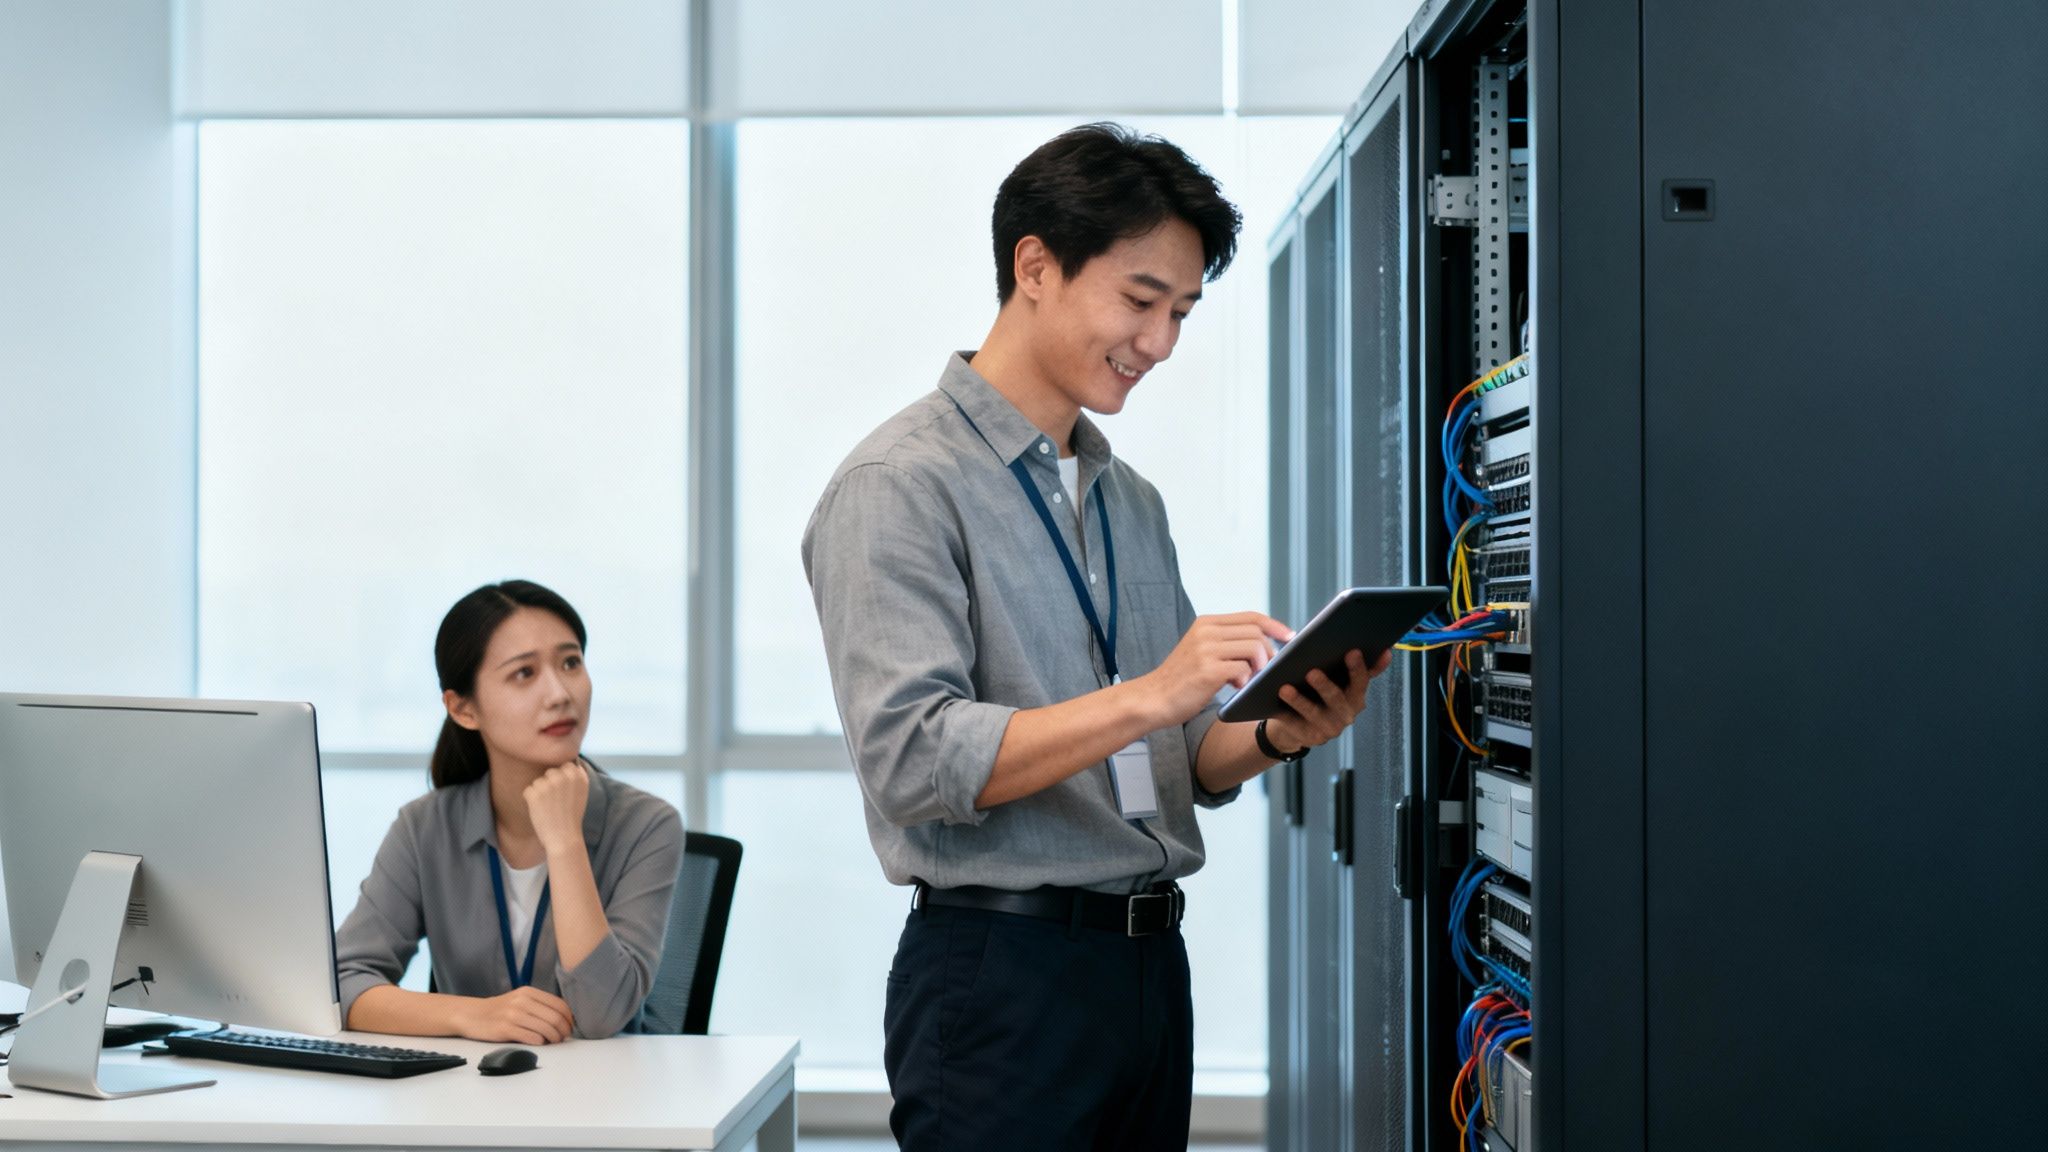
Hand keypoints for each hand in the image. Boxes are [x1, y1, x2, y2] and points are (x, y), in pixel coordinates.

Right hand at [454, 987, 574, 1044]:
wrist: (471, 1015)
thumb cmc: (499, 1010)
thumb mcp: (519, 1000)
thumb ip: (538, 1005)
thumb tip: (563, 1019)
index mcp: (529, 992)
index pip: (559, 1004)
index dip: (569, 1018)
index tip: (570, 1027)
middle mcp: (522, 1001)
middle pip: (555, 1017)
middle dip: (564, 1030)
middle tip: (564, 1038)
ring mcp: (513, 1014)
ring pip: (545, 1029)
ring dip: (554, 1038)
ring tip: (553, 1042)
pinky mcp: (505, 1029)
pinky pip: (531, 1038)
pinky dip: (540, 1042)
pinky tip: (540, 1043)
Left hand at [524, 760, 588, 857]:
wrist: (564, 838)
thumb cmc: (572, 817)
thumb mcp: (582, 793)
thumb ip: (575, 777)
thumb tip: (564, 763)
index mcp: (578, 775)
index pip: (564, 765)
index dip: (561, 779)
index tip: (563, 793)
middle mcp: (564, 776)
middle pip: (549, 772)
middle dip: (549, 784)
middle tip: (555, 802)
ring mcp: (549, 783)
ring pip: (537, 781)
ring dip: (539, 793)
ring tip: (549, 808)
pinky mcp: (535, 792)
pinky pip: (528, 791)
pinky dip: (531, 801)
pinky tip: (540, 811)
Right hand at [1141, 612, 1294, 725]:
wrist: (1153, 699)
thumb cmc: (1181, 680)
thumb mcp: (1201, 651)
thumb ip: (1227, 643)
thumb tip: (1264, 645)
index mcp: (1206, 623)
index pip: (1251, 616)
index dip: (1275, 625)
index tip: (1289, 637)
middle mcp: (1207, 631)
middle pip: (1257, 632)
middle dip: (1269, 652)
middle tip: (1263, 669)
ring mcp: (1206, 649)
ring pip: (1254, 648)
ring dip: (1259, 666)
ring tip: (1247, 679)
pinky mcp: (1208, 670)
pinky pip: (1243, 669)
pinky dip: (1246, 679)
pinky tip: (1236, 687)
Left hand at [1260, 648, 1393, 756]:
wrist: (1300, 722)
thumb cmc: (1318, 690)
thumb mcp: (1333, 677)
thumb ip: (1341, 662)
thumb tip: (1346, 640)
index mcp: (1355, 695)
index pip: (1361, 681)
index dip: (1358, 667)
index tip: (1353, 651)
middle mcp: (1347, 713)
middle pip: (1337, 698)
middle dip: (1325, 686)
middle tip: (1312, 672)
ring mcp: (1329, 728)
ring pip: (1314, 713)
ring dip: (1300, 701)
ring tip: (1284, 689)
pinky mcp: (1310, 737)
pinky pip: (1295, 724)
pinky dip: (1285, 714)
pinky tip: (1275, 703)